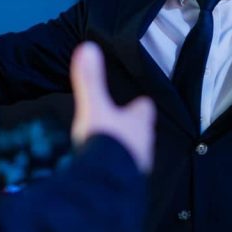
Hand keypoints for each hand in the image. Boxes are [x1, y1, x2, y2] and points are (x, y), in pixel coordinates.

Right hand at [70, 42, 154, 173]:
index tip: (137, 103)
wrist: (107, 184)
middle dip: (133, 129)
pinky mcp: (128, 184)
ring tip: (113, 151)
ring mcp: (138, 166)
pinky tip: (107, 173)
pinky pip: (125, 174)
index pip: (144, 108)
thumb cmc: (105, 140)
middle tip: (122, 127)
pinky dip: (118, 170)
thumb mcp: (94, 107)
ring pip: (136, 153)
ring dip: (126, 151)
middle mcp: (143, 143)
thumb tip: (88, 46)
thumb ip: (90, 80)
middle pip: (141, 131)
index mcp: (138, 121)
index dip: (140, 106)